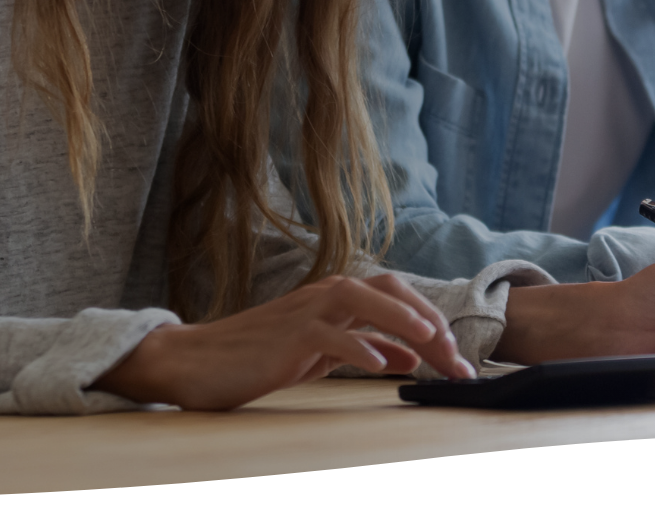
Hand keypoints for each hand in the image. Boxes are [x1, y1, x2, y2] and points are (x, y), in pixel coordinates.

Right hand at [91, 273, 473, 409]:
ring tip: (433, 342)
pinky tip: (382, 364)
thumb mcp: (321, 353)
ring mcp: (305, 311)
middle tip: (456, 359)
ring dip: (403, 319)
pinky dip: (359, 345)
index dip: (432, 322)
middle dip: (429, 320)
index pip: (396, 296)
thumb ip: (362, 347)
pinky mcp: (287, 336)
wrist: (198, 361)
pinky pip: (329, 334)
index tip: (456, 360)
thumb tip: (407, 356)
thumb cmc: (258, 357)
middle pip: (389, 289)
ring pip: (363, 299)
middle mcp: (325, 295)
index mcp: (335, 298)